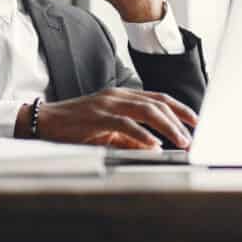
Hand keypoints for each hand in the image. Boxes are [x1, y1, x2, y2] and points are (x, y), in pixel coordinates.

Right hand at [14, 88, 197, 148]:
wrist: (46, 121)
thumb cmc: (76, 126)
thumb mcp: (108, 131)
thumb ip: (130, 137)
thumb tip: (153, 146)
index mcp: (122, 96)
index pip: (157, 98)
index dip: (179, 108)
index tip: (195, 120)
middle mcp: (118, 95)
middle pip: (157, 102)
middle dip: (180, 118)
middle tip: (195, 133)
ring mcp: (108, 104)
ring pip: (146, 110)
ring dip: (168, 126)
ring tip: (182, 140)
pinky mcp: (98, 116)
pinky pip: (125, 124)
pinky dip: (142, 134)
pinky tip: (154, 145)